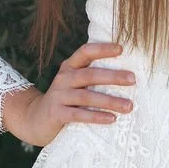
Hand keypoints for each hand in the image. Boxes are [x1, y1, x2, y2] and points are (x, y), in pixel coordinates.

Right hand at [2, 41, 135, 146]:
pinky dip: (96, 116)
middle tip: (133, 79)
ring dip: (110, 101)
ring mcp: (59, 96)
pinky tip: (111, 119)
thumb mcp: (74, 82)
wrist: (35, 119)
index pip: (85, 51)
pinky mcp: (56, 114)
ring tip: (129, 106)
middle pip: (90, 74)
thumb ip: (92, 75)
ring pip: (86, 96)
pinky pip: (79, 115)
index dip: (102, 49)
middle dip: (113, 76)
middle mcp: (64, 78)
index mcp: (70, 66)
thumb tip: (126, 72)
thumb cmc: (65, 98)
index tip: (121, 49)